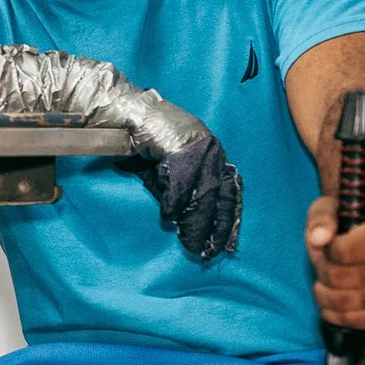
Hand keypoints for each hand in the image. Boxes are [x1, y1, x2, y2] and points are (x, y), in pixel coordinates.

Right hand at [144, 129, 243, 260]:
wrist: (134, 114)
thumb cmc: (151, 142)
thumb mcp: (170, 169)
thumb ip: (180, 190)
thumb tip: (182, 219)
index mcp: (215, 156)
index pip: (229, 193)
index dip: (228, 219)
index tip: (228, 243)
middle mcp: (212, 152)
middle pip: (218, 197)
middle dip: (215, 226)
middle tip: (210, 250)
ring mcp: (198, 149)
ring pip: (202, 193)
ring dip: (195, 220)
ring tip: (190, 242)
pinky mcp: (180, 147)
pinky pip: (179, 183)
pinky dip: (173, 202)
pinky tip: (168, 218)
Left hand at [306, 198, 364, 332]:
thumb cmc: (350, 226)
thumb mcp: (331, 209)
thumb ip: (322, 219)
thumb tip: (318, 239)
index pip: (342, 252)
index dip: (326, 250)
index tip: (331, 244)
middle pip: (338, 278)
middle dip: (322, 271)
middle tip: (327, 264)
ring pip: (342, 302)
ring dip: (323, 293)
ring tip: (329, 281)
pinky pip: (352, 323)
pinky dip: (334, 314)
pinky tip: (337, 298)